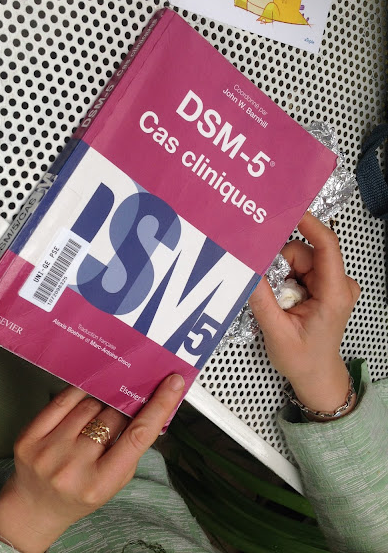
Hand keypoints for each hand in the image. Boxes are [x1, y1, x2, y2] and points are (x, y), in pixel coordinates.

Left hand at [0, 374, 184, 552]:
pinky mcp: (29, 438)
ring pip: (89, 404)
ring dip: (99, 403)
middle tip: (124, 404)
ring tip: (97, 414)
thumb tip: (149, 403)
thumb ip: (131, 447)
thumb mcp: (115, 480)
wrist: (34, 508)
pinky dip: (77, 395)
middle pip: (113, 415)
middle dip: (123, 407)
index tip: (173, 383)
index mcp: (101, 483)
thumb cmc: (80, 493)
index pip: (138, 435)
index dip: (160, 405)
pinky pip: (62, 400)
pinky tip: (82, 399)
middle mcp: (73, 469)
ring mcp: (48, 452)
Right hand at [249, 212, 359, 418]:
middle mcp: (338, 283)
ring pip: (298, 258)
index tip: (288, 210)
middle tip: (270, 291)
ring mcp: (332, 283)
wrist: (316, 375)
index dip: (309, 223)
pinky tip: (281, 297)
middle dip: (280, 265)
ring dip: (282, 273)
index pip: (326, 246)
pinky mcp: (323, 285)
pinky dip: (285, 277)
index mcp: (334, 293)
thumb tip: (247, 268)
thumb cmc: (302, 359)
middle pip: (304, 251)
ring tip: (278, 300)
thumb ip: (262, 299)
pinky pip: (299, 267)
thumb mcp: (276, 332)